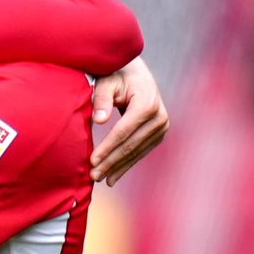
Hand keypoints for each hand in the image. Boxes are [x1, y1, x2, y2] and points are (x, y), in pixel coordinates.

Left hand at [91, 56, 168, 186]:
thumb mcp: (106, 82)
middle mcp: (159, 116)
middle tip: (94, 176)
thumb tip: (99, 120)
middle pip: (130, 144)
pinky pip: (140, 152)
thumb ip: (101, 99)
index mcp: (147, 103)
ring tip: (101, 179)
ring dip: (117, 167)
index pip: (123, 131)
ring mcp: (162, 126)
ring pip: (136, 152)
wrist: (136, 74)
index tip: (92, 161)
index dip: (107, 147)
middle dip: (111, 162)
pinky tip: (113, 177)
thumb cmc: (116, 75)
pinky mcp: (159, 134)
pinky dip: (126, 165)